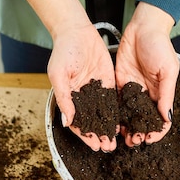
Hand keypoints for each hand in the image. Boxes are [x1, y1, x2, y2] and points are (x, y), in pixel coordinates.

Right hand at [48, 22, 117, 151]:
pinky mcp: (107, 82)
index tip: (93, 145)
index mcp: (69, 97)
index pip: (77, 122)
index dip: (85, 135)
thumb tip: (68, 120)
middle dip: (99, 135)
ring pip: (102, 114)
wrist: (77, 32)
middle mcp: (83, 97)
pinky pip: (112, 101)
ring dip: (108, 128)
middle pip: (91, 121)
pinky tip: (121, 125)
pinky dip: (115, 114)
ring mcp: (95, 90)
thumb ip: (64, 98)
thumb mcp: (59, 75)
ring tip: (114, 142)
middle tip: (107, 147)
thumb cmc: (63, 51)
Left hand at [115, 2, 178, 146]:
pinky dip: (115, 113)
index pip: (161, 118)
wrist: (143, 27)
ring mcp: (133, 89)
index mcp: (162, 93)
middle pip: (144, 120)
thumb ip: (166, 93)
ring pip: (130, 114)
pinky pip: (117, 101)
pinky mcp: (120, 82)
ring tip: (121, 138)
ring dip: (127, 127)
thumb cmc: (160, 46)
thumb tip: (166, 117)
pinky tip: (111, 122)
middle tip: (133, 141)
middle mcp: (147, 94)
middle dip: (140, 132)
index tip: (150, 139)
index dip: (157, 131)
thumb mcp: (168, 70)